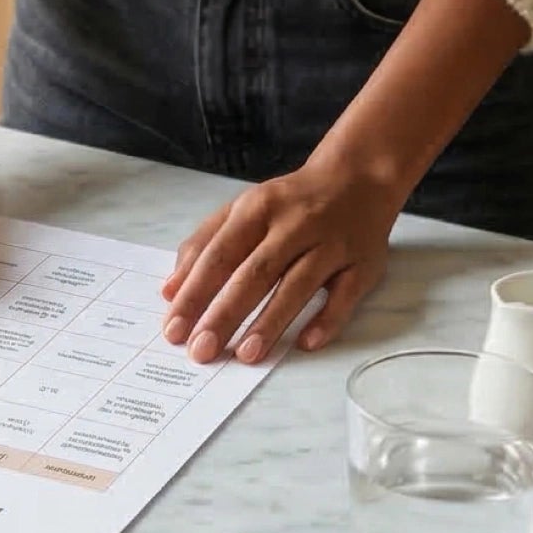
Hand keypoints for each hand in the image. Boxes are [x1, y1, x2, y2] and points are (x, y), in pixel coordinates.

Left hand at [159, 156, 401, 363]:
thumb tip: (170, 290)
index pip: (218, 255)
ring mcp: (331, 244)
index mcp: (256, 208)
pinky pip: (345, 296)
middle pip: (254, 274)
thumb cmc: (288, 202)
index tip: (174, 328)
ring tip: (245, 355)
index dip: (195, 292)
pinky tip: (306, 344)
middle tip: (201, 350)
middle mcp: (293, 225)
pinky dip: (326, 320)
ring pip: (298, 286)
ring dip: (271, 322)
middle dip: (225, 314)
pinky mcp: (362, 264)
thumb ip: (203, 245)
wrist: (357, 177)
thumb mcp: (242, 210)